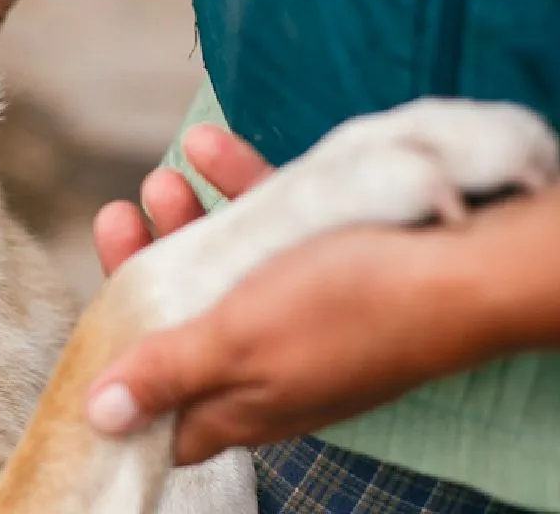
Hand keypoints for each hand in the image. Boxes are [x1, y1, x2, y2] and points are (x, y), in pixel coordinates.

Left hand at [85, 126, 519, 465]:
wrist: (465, 263)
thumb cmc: (346, 309)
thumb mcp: (238, 343)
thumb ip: (167, 374)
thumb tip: (101, 417)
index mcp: (241, 402)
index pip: (160, 399)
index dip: (120, 364)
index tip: (97, 311)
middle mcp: (267, 363)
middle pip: (183, 320)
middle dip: (145, 265)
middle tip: (119, 214)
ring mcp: (299, 312)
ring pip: (223, 268)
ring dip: (186, 220)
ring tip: (162, 176)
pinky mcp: (328, 264)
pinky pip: (269, 228)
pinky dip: (239, 189)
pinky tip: (209, 145)